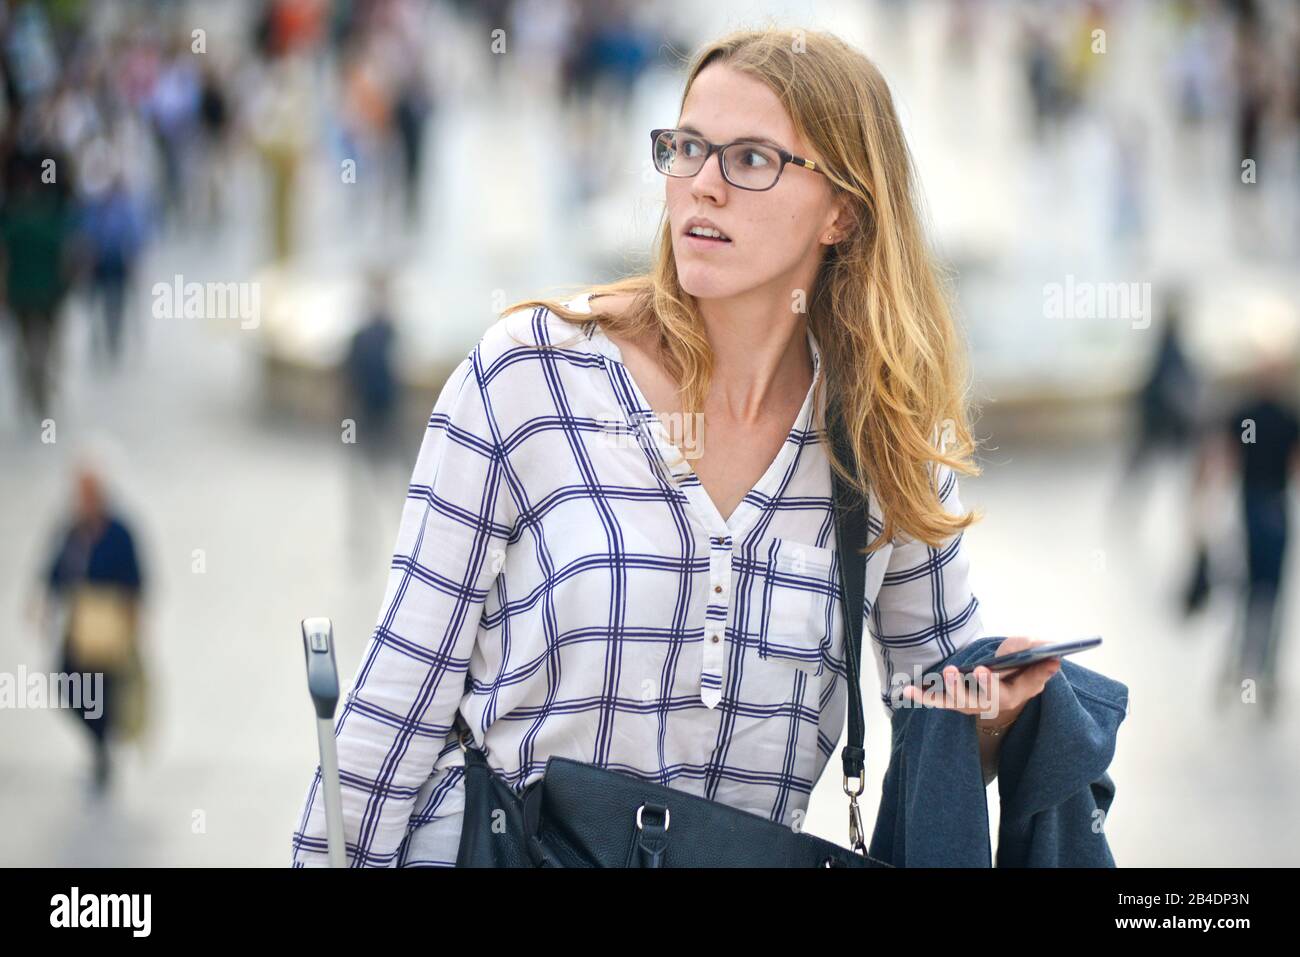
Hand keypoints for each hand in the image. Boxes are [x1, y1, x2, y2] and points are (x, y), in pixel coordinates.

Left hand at [900, 636, 1061, 726]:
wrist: (1002, 687)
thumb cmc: (1020, 670)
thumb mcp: (1034, 661)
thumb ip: (1040, 659)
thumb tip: (1053, 658)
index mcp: (1013, 694)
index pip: (1012, 690)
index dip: (1004, 681)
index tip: (989, 669)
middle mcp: (990, 703)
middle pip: (986, 699)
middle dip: (982, 685)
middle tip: (978, 670)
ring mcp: (969, 703)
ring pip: (960, 701)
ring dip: (953, 688)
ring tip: (949, 671)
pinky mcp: (952, 699)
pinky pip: (936, 700)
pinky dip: (922, 695)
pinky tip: (907, 690)